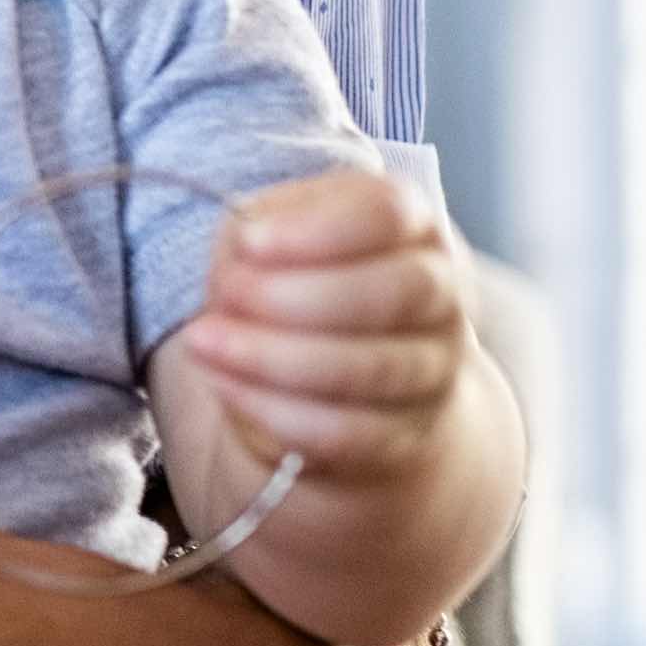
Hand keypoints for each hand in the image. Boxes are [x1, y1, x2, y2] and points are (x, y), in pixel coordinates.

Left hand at [181, 167, 465, 483]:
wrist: (344, 365)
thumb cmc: (302, 274)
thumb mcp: (275, 233)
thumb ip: (258, 232)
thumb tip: (242, 255)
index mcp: (411, 225)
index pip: (387, 212)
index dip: (319, 228)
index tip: (249, 241)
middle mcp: (439, 294)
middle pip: (395, 291)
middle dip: (295, 296)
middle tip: (225, 292)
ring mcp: (432, 368)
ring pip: (371, 367)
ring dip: (273, 356)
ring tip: (206, 342)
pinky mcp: (405, 433)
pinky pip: (348, 430)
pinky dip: (277, 410)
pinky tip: (226, 385)